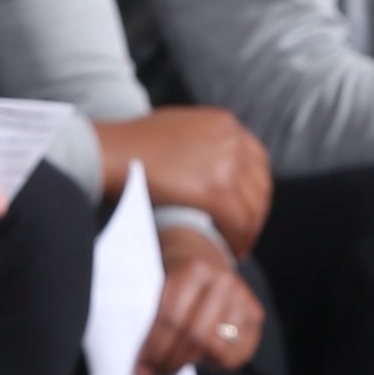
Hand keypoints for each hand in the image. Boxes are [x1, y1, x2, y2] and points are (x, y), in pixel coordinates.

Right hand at [125, 106, 271, 252]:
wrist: (112, 152)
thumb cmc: (133, 145)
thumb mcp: (179, 128)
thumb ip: (203, 142)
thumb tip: (211, 166)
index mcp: (226, 124)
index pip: (257, 162)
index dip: (255, 190)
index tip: (248, 210)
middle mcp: (233, 141)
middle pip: (260, 186)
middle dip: (256, 214)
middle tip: (244, 235)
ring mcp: (228, 164)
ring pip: (253, 207)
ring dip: (248, 232)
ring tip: (237, 248)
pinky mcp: (217, 190)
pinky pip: (239, 221)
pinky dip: (237, 239)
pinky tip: (229, 250)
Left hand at [136, 221, 265, 374]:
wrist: (203, 253)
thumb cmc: (175, 278)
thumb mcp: (161, 287)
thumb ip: (156, 320)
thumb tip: (147, 367)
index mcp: (193, 269)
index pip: (172, 318)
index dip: (156, 348)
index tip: (141, 369)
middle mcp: (223, 280)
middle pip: (195, 334)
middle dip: (171, 361)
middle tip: (155, 373)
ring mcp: (243, 295)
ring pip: (215, 345)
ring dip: (193, 362)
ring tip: (176, 362)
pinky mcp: (255, 312)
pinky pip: (238, 351)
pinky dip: (217, 362)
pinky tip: (202, 358)